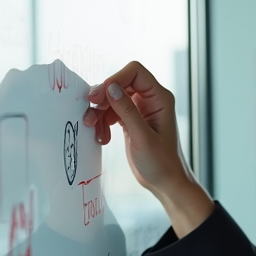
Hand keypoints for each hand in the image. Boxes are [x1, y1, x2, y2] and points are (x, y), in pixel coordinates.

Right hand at [85, 61, 212, 236]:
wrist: (165, 183)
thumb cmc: (161, 163)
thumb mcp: (142, 137)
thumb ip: (126, 111)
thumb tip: (110, 87)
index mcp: (160, 98)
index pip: (135, 72)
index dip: (114, 79)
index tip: (99, 97)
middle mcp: (151, 100)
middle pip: (119, 84)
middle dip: (102, 98)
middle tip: (90, 114)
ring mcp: (140, 109)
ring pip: (112, 98)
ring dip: (99, 113)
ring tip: (94, 130)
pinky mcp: (131, 120)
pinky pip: (111, 112)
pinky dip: (102, 122)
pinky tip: (102, 138)